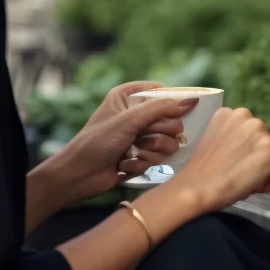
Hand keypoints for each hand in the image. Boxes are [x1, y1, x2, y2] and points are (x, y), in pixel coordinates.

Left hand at [35, 90, 197, 205]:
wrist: (79, 175)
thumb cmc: (97, 142)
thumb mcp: (129, 120)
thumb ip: (161, 109)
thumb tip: (191, 102)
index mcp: (129, 96)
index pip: (163, 93)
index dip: (171, 105)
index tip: (173, 115)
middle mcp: (135, 114)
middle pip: (171, 120)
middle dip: (158, 133)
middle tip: (142, 137)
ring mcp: (139, 136)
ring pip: (168, 142)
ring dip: (151, 151)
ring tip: (133, 153)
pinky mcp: (141, 156)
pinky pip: (158, 158)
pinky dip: (143, 163)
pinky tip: (125, 164)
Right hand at [167, 107, 269, 213]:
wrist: (197, 188)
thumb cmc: (201, 173)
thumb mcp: (216, 143)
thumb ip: (234, 140)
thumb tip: (254, 154)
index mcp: (227, 113)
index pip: (249, 132)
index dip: (245, 151)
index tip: (236, 164)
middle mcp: (245, 115)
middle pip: (263, 139)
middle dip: (256, 157)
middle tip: (240, 175)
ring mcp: (259, 131)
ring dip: (266, 166)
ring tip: (246, 180)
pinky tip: (257, 185)